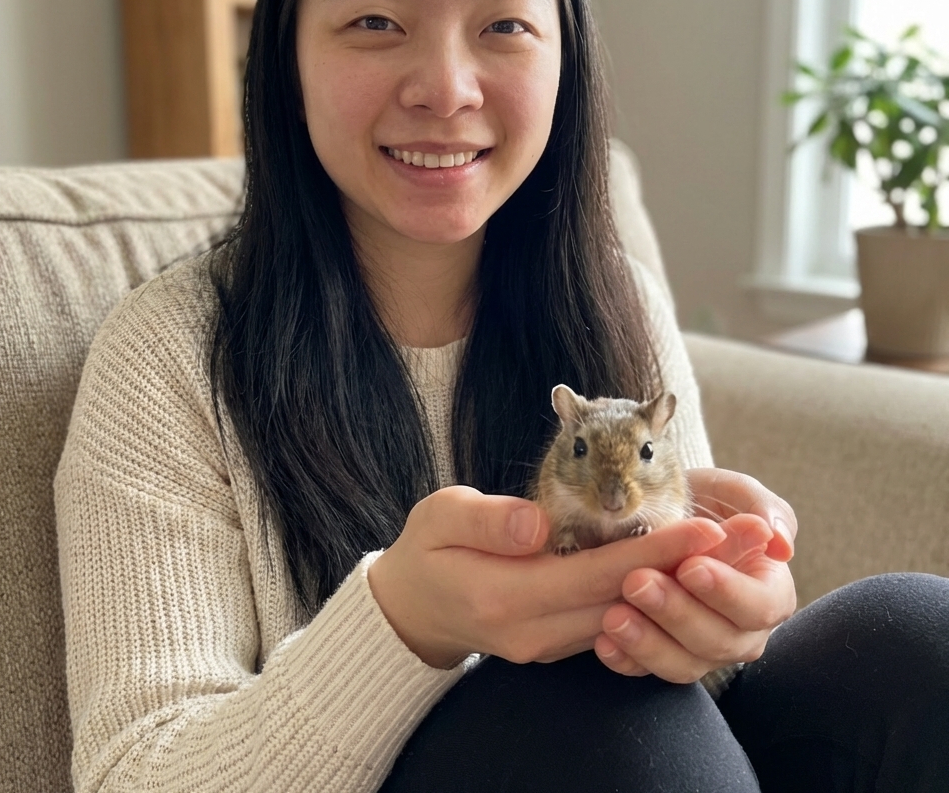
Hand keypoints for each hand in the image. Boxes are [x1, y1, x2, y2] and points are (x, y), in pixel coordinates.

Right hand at [367, 485, 726, 668]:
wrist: (410, 607)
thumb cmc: (427, 550)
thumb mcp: (441, 517)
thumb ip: (488, 521)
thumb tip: (539, 524)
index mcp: (506, 596)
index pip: (598, 574)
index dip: (655, 549)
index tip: (707, 525)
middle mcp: (535, 631)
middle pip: (628, 599)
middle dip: (692, 566)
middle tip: (752, 536)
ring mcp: (547, 644)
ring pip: (628, 614)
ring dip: (683, 582)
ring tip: (737, 549)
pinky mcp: (555, 642)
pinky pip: (613, 621)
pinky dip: (654, 594)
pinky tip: (687, 568)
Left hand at [593, 468, 797, 682]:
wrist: (655, 511)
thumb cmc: (702, 501)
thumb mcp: (729, 490)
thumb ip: (760, 506)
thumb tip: (778, 541)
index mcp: (768, 591)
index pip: (761, 606)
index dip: (728, 592)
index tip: (690, 567)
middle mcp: (742, 630)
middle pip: (719, 640)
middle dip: (677, 612)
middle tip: (637, 582)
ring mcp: (702, 650)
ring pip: (684, 664)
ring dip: (648, 643)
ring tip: (614, 616)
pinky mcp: (663, 658)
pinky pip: (646, 672)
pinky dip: (625, 661)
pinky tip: (603, 642)